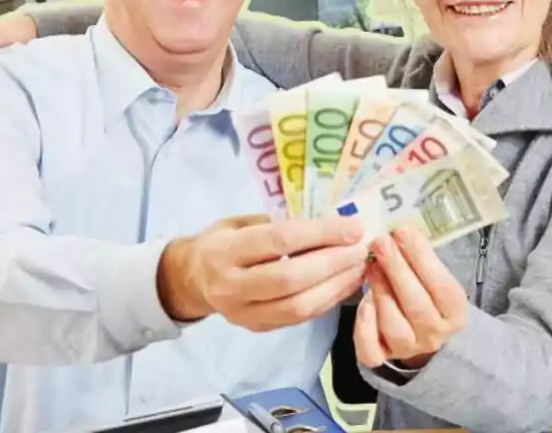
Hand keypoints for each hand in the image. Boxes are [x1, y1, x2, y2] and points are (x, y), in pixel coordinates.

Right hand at [158, 214, 368, 332]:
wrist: (190, 280)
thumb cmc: (220, 241)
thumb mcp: (238, 222)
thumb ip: (275, 222)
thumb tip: (328, 222)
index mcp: (223, 251)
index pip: (278, 241)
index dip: (319, 234)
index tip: (352, 227)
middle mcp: (230, 286)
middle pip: (290, 278)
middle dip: (333, 263)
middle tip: (361, 249)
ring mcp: (242, 314)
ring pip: (298, 307)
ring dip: (336, 286)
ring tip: (359, 267)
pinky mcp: (256, 329)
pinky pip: (298, 319)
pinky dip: (326, 301)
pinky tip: (344, 283)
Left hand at [354, 228, 467, 370]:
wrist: (419, 330)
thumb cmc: (425, 291)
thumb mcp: (432, 275)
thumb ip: (419, 258)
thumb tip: (398, 231)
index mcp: (455, 312)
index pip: (441, 286)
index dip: (421, 258)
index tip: (402, 232)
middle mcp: (435, 334)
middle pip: (416, 305)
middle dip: (396, 269)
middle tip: (380, 242)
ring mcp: (409, 348)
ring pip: (393, 326)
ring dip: (380, 292)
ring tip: (370, 265)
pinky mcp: (383, 356)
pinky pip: (371, 351)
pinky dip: (364, 328)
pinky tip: (362, 304)